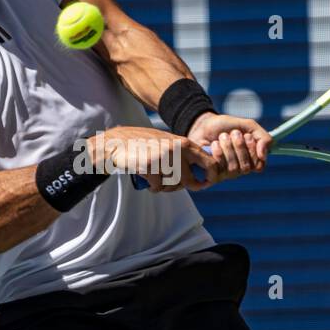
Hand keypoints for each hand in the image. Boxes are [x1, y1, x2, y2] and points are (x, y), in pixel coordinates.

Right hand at [87, 127, 214, 192]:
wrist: (118, 143)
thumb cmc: (144, 144)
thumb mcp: (168, 142)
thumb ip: (184, 152)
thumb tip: (203, 172)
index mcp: (184, 142)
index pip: (209, 162)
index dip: (211, 176)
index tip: (205, 184)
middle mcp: (177, 150)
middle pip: (191, 180)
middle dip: (188, 187)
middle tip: (179, 186)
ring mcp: (164, 159)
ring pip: (173, 186)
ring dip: (166, 187)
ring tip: (157, 178)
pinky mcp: (151, 167)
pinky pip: (158, 187)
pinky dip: (153, 187)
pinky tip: (147, 179)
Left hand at [185, 112, 270, 182]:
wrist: (203, 124)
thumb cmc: (226, 126)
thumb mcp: (248, 126)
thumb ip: (263, 137)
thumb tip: (264, 156)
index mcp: (251, 160)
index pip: (259, 166)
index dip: (253, 151)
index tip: (247, 136)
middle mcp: (240, 170)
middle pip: (246, 167)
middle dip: (239, 146)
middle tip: (233, 133)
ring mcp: (226, 174)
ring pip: (233, 167)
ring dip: (227, 146)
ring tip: (222, 137)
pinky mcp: (212, 174)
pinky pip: (219, 168)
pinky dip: (217, 151)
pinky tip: (214, 144)